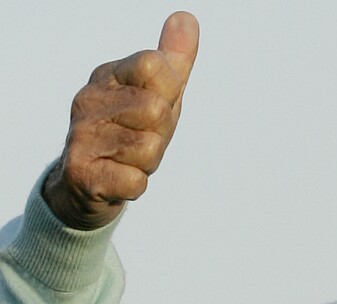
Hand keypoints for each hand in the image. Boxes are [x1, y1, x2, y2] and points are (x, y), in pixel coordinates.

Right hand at [42, 12, 199, 229]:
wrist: (88, 183)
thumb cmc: (130, 130)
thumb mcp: (157, 92)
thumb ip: (173, 59)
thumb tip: (187, 18)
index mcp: (107, 76)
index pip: (153, 65)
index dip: (168, 91)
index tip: (155, 105)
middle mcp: (88, 101)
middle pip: (157, 109)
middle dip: (161, 132)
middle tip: (142, 137)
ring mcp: (81, 137)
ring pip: (149, 148)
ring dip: (148, 161)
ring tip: (128, 158)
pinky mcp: (84, 175)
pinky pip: (136, 181)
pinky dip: (136, 184)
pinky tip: (118, 177)